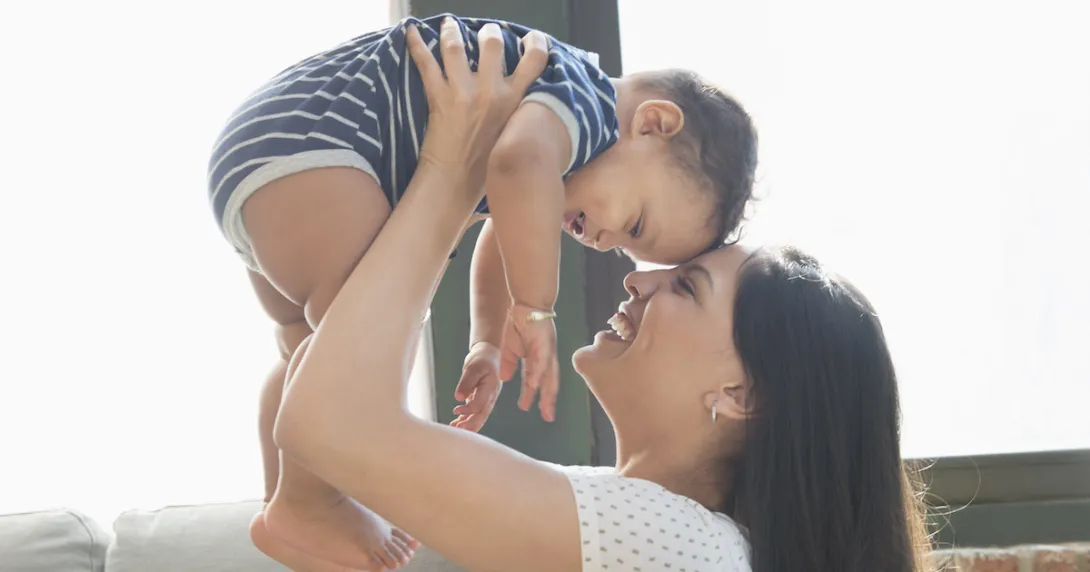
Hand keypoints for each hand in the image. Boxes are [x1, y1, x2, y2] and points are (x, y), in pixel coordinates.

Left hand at [406, 18, 548, 195]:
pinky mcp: (439, 98)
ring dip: (451, 31)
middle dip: (488, 32)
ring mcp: (463, 93)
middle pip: (492, 43)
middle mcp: (491, 92)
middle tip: (485, 32)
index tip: (531, 37)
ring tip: (449, 25)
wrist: (456, 183)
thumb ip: (516, 111)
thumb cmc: (486, 167)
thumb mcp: (512, 134)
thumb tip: (517, 95)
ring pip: (456, 47)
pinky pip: (425, 63)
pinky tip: (410, 31)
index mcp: (514, 101)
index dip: (536, 42)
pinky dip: (416, 44)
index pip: (534, 60)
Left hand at [452, 341, 503, 431]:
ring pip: (479, 416)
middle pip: (482, 415)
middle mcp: (491, 396)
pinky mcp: (481, 399)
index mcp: (491, 388)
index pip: (480, 404)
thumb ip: (467, 382)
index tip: (455, 410)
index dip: (468, 410)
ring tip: (454, 428)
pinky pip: (475, 413)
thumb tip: (459, 397)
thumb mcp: (473, 367)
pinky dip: (466, 418)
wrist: (488, 355)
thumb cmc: (481, 359)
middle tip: (457, 429)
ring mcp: (487, 399)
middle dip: (470, 424)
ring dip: (468, 424)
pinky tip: (456, 423)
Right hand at [500, 304, 558, 421]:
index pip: (539, 382)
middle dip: (548, 400)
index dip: (539, 397)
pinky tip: (534, 385)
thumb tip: (505, 379)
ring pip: (547, 375)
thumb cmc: (519, 322)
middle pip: (549, 382)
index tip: (538, 412)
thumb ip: (509, 363)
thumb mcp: (510, 348)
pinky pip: (541, 361)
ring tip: (543, 408)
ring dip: (545, 392)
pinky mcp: (544, 343)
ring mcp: (546, 351)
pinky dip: (538, 374)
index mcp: (537, 359)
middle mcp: (545, 358)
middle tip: (547, 417)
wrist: (524, 303)